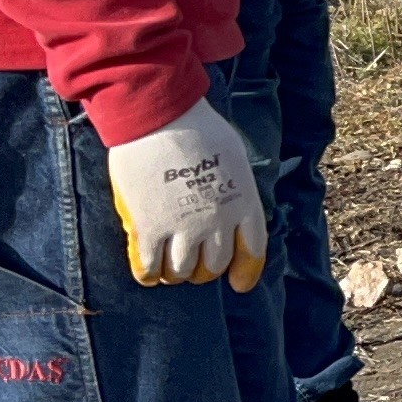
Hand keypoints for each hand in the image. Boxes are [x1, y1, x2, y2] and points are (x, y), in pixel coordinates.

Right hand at [106, 99, 268, 290]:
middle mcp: (217, 221)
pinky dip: (149, 275)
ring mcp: (183, 227)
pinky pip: (149, 268)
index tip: (239, 285)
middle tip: (192, 263)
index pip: (253, 250)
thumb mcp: (234, 158)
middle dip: (204, 270)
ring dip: (175, 273)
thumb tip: (228, 213)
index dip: (246, 272)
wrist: (160, 116)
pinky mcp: (148, 228)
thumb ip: (234, 189)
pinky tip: (148, 272)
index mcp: (243, 202)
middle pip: (214, 266)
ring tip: (168, 267)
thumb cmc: (198, 129)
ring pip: (182, 272)